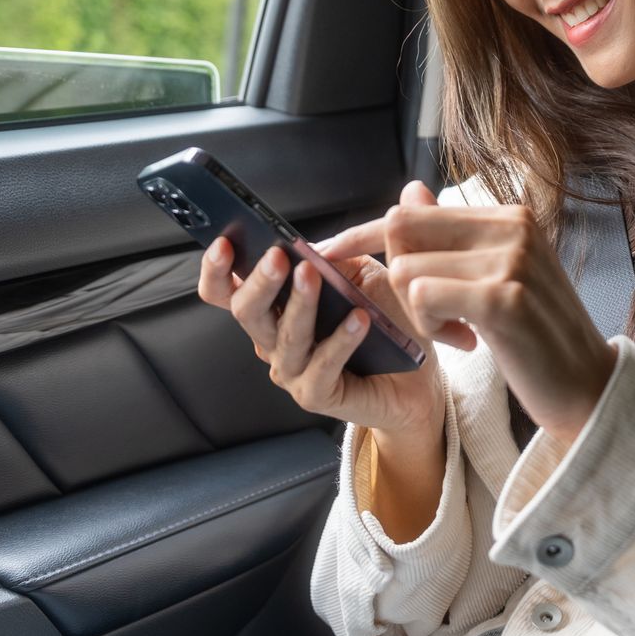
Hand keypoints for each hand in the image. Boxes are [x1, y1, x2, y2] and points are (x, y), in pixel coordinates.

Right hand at [197, 189, 442, 441]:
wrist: (417, 376)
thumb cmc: (383, 321)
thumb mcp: (361, 273)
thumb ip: (340, 251)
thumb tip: (318, 240)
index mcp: (273, 306)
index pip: (226, 290)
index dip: (217, 268)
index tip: (224, 242)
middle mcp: (272, 339)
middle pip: (246, 311)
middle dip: (260, 281)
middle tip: (279, 257)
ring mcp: (292, 369)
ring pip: (283, 337)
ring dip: (300, 304)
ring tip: (314, 276)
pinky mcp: (317, 394)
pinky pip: (321, 367)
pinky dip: (340, 340)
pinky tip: (359, 319)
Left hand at [314, 183, 616, 444]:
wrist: (588, 388)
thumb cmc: (537, 338)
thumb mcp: (497, 279)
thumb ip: (454, 239)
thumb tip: (410, 191)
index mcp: (510, 217)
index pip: (413, 211)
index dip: (365, 235)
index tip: (328, 254)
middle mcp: (513, 227)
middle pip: (401, 231)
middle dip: (397, 278)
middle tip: (433, 315)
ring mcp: (512, 259)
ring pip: (407, 269)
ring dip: (417, 312)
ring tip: (457, 332)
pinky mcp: (504, 298)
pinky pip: (423, 297)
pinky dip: (430, 326)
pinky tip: (466, 341)